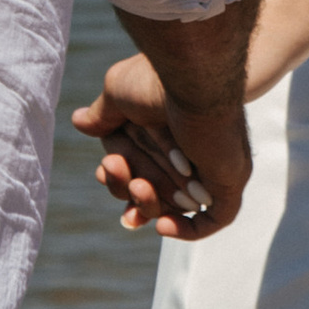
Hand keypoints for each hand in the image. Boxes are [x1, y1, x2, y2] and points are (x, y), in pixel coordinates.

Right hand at [73, 52, 248, 241]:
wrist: (192, 78)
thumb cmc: (155, 80)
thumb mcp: (119, 95)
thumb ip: (103, 116)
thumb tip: (79, 122)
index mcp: (166, 134)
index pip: (140, 171)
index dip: (120, 181)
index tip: (107, 168)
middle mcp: (190, 152)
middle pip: (155, 192)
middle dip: (129, 189)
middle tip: (118, 167)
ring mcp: (212, 167)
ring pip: (176, 207)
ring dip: (148, 204)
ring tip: (139, 185)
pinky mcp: (230, 181)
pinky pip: (213, 220)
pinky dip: (186, 230)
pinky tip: (161, 224)